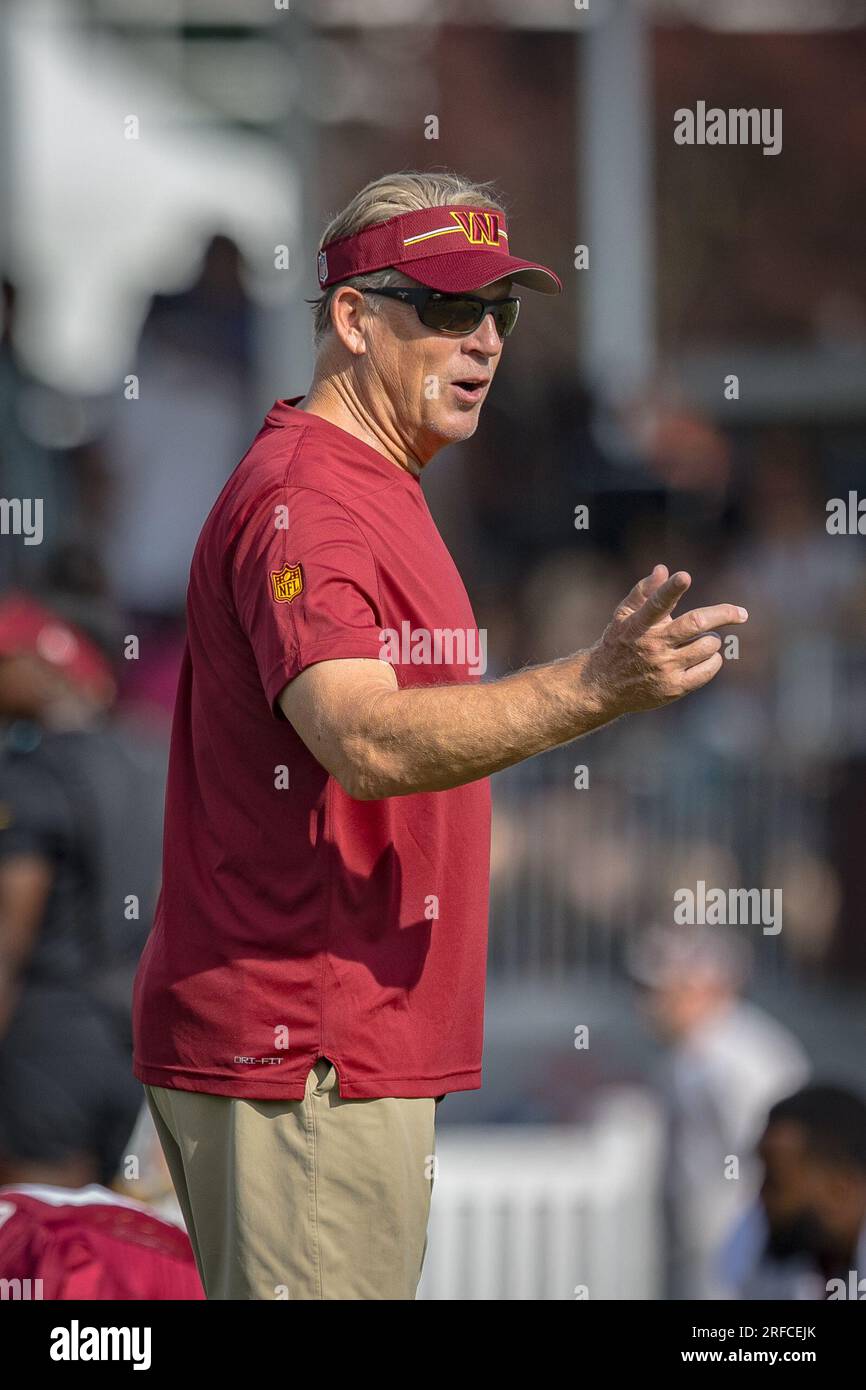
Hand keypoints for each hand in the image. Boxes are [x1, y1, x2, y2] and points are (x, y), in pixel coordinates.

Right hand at [582, 565, 747, 718]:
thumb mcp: (623, 616)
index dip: (670, 589)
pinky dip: (713, 660)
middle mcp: (653, 646)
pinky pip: (708, 669)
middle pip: (695, 624)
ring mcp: (664, 668)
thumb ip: (643, 591)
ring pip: (708, 645)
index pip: (656, 604)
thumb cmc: (618, 643)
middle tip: (742, 614)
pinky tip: (705, 656)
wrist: (603, 686)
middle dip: (724, 615)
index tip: (684, 576)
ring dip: (711, 639)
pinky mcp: (674, 688)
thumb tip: (663, 569)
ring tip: (701, 640)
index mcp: (639, 624)